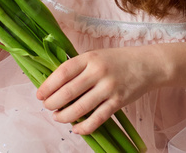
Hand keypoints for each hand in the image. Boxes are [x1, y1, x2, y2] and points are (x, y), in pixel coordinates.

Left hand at [37, 47, 163, 135]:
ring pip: (80, 108)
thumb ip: (78, 68)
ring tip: (58, 117)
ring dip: (65, 116)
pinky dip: (84, 127)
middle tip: (47, 107)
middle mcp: (98, 72)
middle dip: (52, 103)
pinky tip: (76, 128)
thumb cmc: (116, 60)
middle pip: (68, 92)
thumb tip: (54, 86)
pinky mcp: (118, 102)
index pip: (62, 72)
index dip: (48, 85)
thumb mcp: (95, 56)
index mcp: (89, 58)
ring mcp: (108, 88)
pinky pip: (97, 119)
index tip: (39, 94)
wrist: (147, 65)